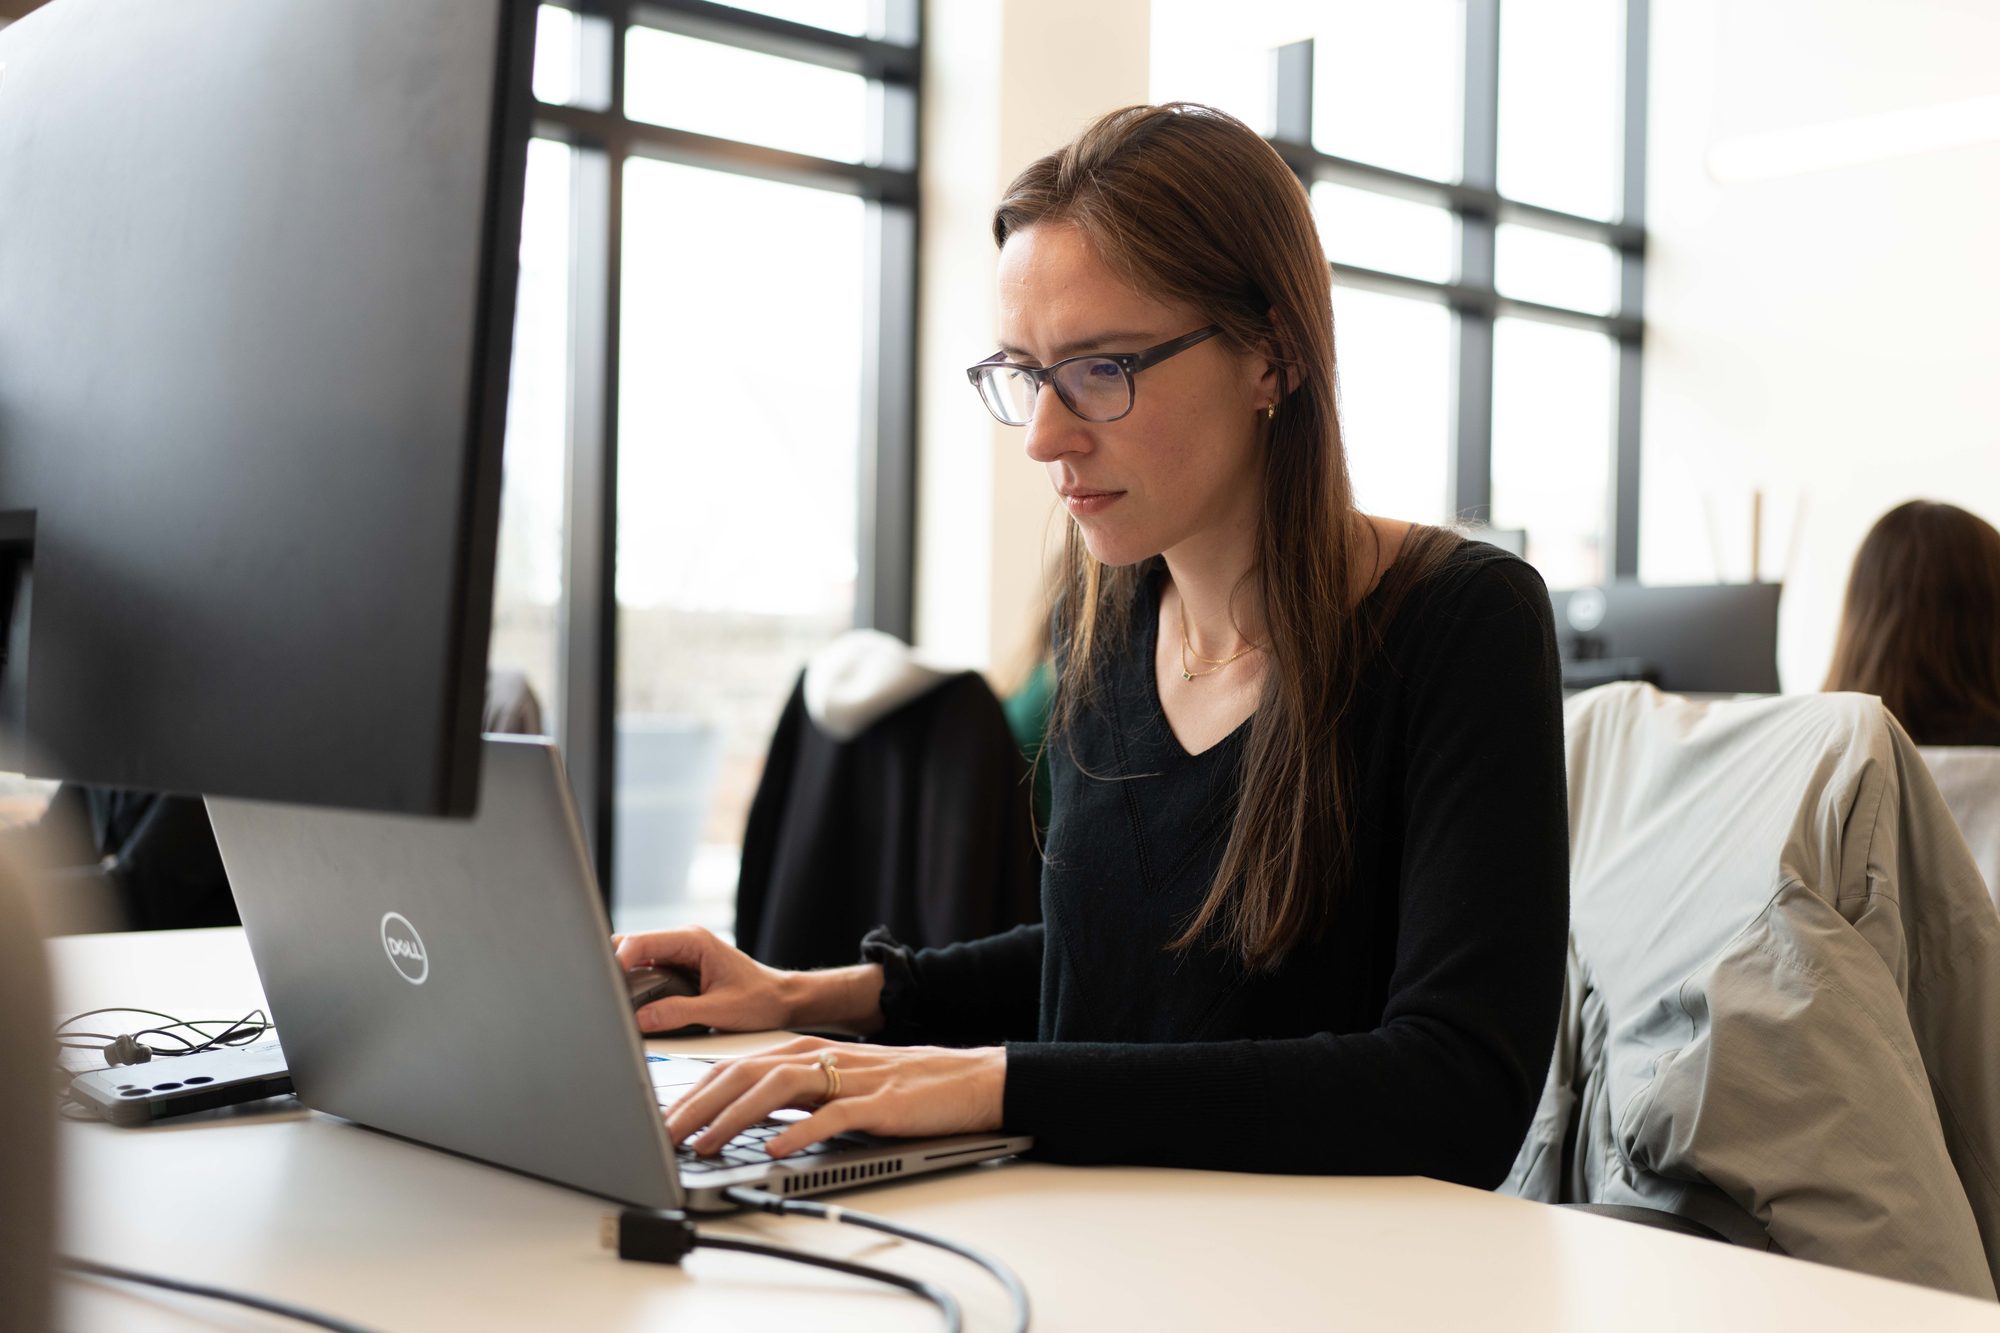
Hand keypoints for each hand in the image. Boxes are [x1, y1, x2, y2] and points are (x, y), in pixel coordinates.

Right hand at [612, 926, 794, 1034]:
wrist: (781, 1000)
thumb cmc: (760, 999)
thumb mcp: (719, 1010)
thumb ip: (679, 1013)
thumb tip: (641, 1019)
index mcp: (693, 940)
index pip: (640, 942)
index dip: (617, 962)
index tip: (606, 987)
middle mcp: (683, 941)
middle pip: (631, 946)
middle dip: (614, 968)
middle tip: (604, 997)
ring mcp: (679, 953)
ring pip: (636, 958)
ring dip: (623, 977)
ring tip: (614, 1003)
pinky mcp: (678, 967)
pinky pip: (647, 970)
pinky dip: (635, 984)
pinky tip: (630, 1003)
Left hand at [665, 1035, 1006, 1158]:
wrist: (969, 1078)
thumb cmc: (902, 1086)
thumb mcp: (837, 1083)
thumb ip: (794, 1094)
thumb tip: (742, 1118)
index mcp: (806, 1051)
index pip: (735, 1066)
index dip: (693, 1091)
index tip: (661, 1117)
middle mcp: (821, 1057)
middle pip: (745, 1073)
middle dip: (698, 1104)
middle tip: (665, 1133)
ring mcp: (849, 1077)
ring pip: (777, 1089)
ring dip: (735, 1117)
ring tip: (706, 1143)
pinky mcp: (877, 1102)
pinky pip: (831, 1116)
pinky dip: (799, 1132)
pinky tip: (776, 1149)